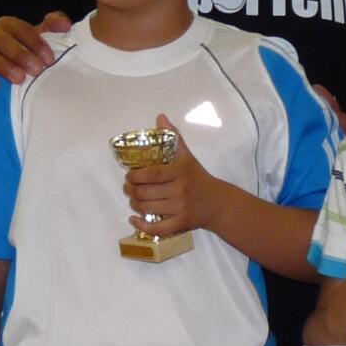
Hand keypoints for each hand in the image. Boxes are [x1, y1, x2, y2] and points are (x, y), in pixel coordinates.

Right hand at [0, 11, 69, 93]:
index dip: (37, 43)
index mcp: (8, 25)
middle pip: (4, 41)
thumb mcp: (34, 37)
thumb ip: (51, 27)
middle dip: (21, 55)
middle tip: (37, 70)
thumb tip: (66, 24)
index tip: (50, 59)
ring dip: (4, 66)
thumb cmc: (18, 50)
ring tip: (19, 79)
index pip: (22, 29)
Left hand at [122, 113, 219, 237]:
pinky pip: (157, 229)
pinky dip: (141, 226)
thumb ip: (173, 137)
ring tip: (133, 199)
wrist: (218, 203)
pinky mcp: (181, 223)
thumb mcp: (187, 157)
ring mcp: (181, 208)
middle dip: (130, 190)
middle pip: (146, 192)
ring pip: (148, 209)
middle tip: (127, 187)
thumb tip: (160, 117)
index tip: (129, 175)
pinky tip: (134, 220)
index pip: (152, 174)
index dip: (135, 176)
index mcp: (180, 172)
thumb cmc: (198, 178)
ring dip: (134, 205)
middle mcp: (180, 190)